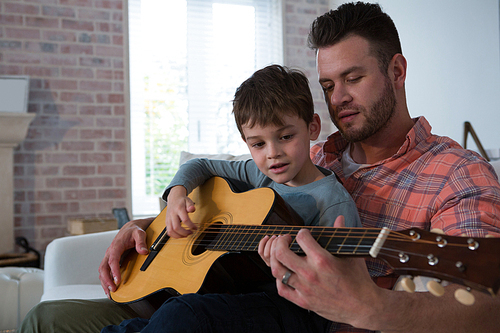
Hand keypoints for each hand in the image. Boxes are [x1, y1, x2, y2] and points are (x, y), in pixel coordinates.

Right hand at [98, 217, 152, 296]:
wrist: (130, 228)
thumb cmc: (134, 231)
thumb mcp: (140, 233)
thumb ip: (141, 242)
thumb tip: (144, 251)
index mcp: (116, 246)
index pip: (112, 259)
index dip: (114, 270)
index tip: (117, 280)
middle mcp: (109, 252)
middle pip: (103, 267)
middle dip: (106, 280)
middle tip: (113, 290)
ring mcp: (108, 256)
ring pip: (102, 271)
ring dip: (104, 283)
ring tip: (110, 294)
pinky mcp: (110, 260)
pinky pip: (105, 271)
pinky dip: (105, 281)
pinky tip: (109, 289)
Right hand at [165, 185, 196, 237]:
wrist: (173, 198)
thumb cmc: (182, 200)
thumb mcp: (188, 200)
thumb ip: (191, 205)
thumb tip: (192, 209)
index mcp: (178, 209)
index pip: (185, 220)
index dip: (191, 226)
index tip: (196, 228)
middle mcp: (172, 214)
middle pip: (176, 228)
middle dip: (184, 233)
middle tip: (191, 232)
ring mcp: (168, 219)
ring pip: (171, 231)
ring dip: (179, 236)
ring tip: (186, 235)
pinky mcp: (167, 221)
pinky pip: (168, 231)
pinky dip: (174, 235)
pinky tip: (180, 235)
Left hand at [261, 216, 380, 326]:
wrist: (363, 307)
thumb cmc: (358, 279)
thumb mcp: (351, 254)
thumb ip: (342, 233)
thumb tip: (339, 217)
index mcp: (323, 260)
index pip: (301, 238)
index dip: (301, 232)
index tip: (303, 234)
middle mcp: (310, 274)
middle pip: (281, 253)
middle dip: (280, 241)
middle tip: (285, 239)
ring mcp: (305, 289)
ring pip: (277, 270)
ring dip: (274, 258)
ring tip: (279, 253)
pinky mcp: (303, 301)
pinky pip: (282, 289)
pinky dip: (279, 279)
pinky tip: (284, 272)